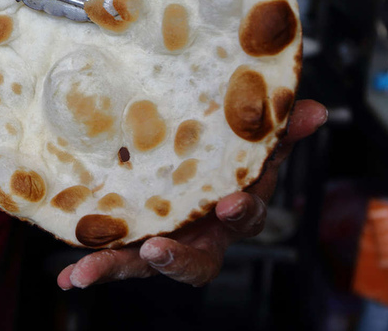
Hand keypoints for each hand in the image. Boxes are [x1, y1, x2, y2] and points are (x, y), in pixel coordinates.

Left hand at [57, 99, 327, 289]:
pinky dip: (90, 270)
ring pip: (144, 266)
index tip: (230, 202)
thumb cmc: (229, 165)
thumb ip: (281, 132)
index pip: (246, 217)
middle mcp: (200, 237)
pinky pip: (113, 262)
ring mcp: (165, 245)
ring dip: (116, 269)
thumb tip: (319, 109)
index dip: (242, 212)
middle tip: (157, 250)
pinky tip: (68, 278)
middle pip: (196, 261)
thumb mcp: (255, 148)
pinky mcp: (133, 246)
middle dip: (176, 260)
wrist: (197, 177)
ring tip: (87, 272)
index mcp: (232, 212)